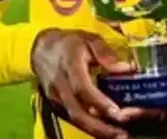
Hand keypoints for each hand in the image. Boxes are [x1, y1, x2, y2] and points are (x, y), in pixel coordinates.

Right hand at [32, 28, 152, 138]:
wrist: (40, 49)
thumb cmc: (69, 43)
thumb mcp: (88, 38)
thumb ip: (106, 53)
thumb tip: (125, 68)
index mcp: (69, 65)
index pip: (82, 88)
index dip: (99, 102)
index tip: (117, 112)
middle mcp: (60, 85)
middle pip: (77, 112)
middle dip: (100, 127)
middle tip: (122, 134)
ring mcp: (56, 98)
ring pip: (75, 119)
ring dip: (96, 131)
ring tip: (117, 136)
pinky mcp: (56, 105)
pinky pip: (73, 119)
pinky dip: (89, 128)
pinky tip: (105, 131)